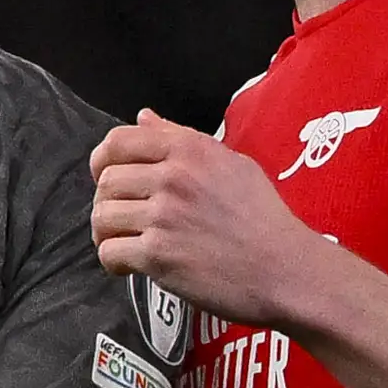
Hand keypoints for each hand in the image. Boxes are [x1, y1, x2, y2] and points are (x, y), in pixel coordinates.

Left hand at [91, 113, 326, 328]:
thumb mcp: (231, 163)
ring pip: (102, 217)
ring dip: (106, 233)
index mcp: (189, 150)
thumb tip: (143, 118)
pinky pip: (110, 252)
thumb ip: (181, 139)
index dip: (103, 160)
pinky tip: (128, 266)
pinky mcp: (158, 255)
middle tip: (121, 219)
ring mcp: (163, 217)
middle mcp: (172, 178)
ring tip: (123, 243)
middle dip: (106, 202)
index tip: (106, 177)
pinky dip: (113, 261)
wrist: (284, 270)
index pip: (119, 142)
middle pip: (106, 181)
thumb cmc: (264, 219)